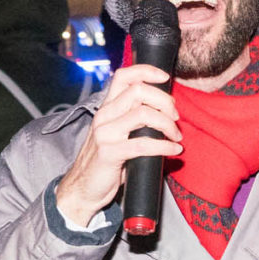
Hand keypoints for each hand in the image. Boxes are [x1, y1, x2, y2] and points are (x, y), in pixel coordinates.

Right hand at [53, 65, 182, 227]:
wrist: (83, 188)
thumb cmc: (106, 161)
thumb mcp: (118, 134)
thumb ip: (135, 119)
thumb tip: (167, 111)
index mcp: (107, 107)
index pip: (123, 76)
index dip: (146, 71)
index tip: (166, 78)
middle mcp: (104, 116)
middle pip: (139, 90)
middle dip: (164, 101)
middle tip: (175, 117)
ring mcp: (105, 133)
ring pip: (144, 114)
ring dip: (168, 124)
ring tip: (176, 136)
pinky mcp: (109, 153)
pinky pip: (144, 144)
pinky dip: (164, 146)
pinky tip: (173, 151)